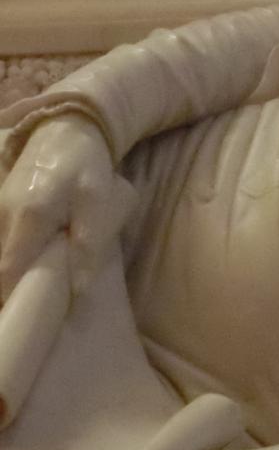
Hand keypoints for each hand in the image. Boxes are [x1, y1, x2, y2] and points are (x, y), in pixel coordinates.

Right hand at [0, 114, 134, 298]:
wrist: (65, 130)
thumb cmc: (86, 167)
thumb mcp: (97, 202)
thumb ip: (89, 244)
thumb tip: (78, 288)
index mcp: (29, 216)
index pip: (7, 270)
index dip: (8, 297)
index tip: (16, 318)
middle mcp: (2, 215)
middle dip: (5, 289)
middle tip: (21, 312)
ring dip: (5, 274)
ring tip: (19, 297)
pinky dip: (7, 258)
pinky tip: (19, 270)